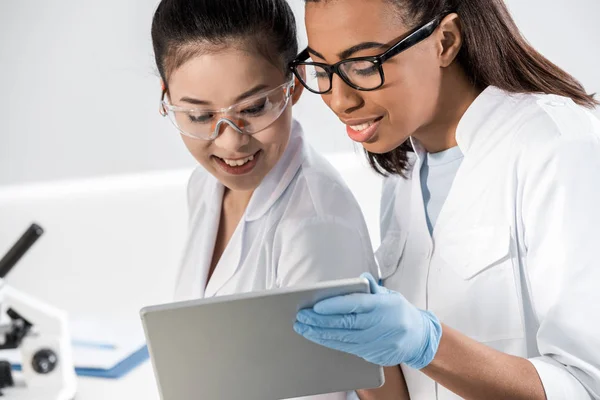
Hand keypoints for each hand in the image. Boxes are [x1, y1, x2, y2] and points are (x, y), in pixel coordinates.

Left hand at [294, 273, 441, 368]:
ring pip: (342, 338)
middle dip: (319, 320)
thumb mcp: (390, 295)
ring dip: (319, 333)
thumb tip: (361, 278)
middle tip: (301, 316)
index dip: (334, 306)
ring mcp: (375, 342)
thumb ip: (372, 289)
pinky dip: (328, 342)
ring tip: (302, 326)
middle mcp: (379, 325)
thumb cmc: (399, 312)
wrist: (419, 338)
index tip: (316, 306)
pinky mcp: (371, 353)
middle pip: (344, 323)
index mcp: (383, 306)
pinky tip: (316, 337)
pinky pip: (345, 348)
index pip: (355, 305)